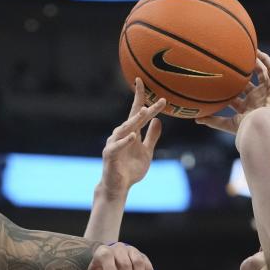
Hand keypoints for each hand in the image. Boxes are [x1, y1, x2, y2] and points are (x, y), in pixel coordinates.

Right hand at [100, 79, 166, 197]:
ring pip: (124, 129)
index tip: (143, 81)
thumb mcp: (147, 152)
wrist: (118, 188)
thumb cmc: (130, 170)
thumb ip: (152, 137)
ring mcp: (114, 144)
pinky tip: (133, 136)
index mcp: (131, 132)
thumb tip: (159, 121)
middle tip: (158, 100)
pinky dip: (124, 141)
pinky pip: (117, 147)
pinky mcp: (109, 155)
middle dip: (144, 107)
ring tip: (144, 112)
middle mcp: (121, 135)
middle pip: (134, 118)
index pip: (136, 111)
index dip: (140, 96)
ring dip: (134, 120)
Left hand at [195, 51, 269, 134]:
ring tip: (247, 51)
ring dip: (255, 63)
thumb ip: (213, 121)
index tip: (217, 77)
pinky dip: (266, 61)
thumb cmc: (247, 128)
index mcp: (246, 109)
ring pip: (261, 74)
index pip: (236, 96)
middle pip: (248, 83)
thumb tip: (196, 119)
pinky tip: (258, 52)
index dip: (227, 87)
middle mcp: (257, 99)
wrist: (265, 126)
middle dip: (241, 73)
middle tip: (231, 61)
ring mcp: (267, 92)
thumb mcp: (227, 124)